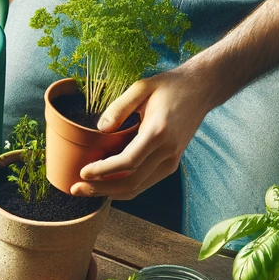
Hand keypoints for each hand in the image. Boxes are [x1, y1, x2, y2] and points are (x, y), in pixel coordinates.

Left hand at [71, 64, 219, 199]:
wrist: (201, 90)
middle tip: (76, 189)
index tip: (83, 172)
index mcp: (158, 132)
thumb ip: (119, 107)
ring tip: (87, 190)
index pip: (127, 162)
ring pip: (138, 187)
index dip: (103, 171)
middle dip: (101, 189)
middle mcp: (167, 151)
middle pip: (131, 182)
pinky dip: (125, 188)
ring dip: (111, 193)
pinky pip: (146, 182)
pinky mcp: (172, 163)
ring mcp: (172, 160)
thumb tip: (100, 129)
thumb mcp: (141, 87)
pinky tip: (107, 187)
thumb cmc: (170, 86)